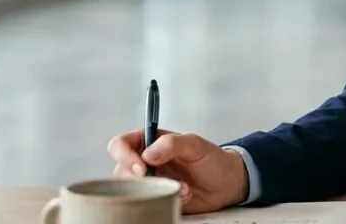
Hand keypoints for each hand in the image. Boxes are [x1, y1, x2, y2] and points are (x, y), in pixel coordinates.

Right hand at [107, 128, 248, 213]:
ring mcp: (147, 182)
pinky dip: (165, 201)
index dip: (125, 157)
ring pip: (132, 191)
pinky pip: (147, 204)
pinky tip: (184, 195)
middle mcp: (142, 162)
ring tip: (184, 188)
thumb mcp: (195, 144)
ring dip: (158, 191)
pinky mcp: (153, 199)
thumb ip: (172, 143)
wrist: (225, 183)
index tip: (143, 168)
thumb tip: (147, 154)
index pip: (119, 145)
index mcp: (147, 142)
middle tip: (166, 182)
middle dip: (144, 180)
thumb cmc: (211, 159)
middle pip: (120, 172)